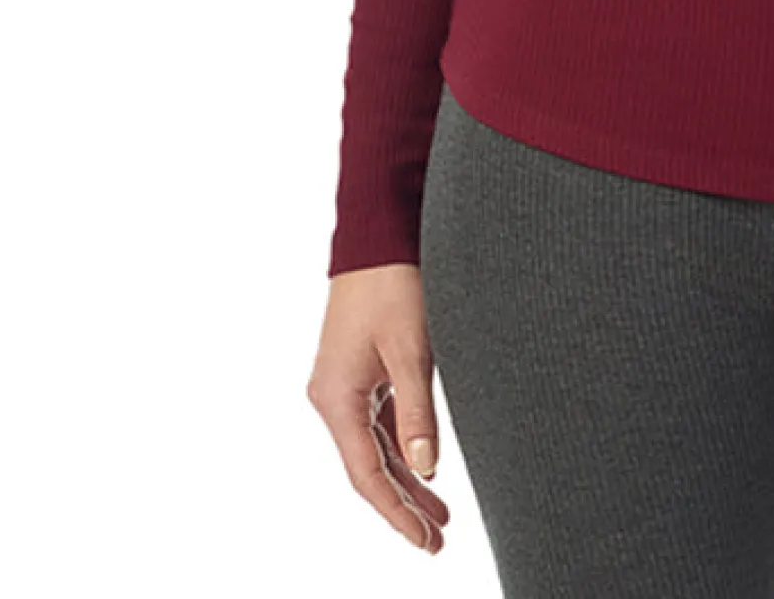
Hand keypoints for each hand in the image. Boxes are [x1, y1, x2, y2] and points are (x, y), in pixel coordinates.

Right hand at [307, 263, 452, 552]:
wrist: (378, 233)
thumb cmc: (394, 283)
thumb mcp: (411, 349)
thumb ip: (419, 411)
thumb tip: (427, 469)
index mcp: (337, 399)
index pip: (367, 475)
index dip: (396, 511)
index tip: (424, 540)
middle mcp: (334, 397)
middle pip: (369, 467)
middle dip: (402, 504)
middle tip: (437, 539)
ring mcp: (345, 384)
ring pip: (376, 446)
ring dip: (407, 477)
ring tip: (439, 514)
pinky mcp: (361, 369)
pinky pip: (380, 421)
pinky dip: (402, 445)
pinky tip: (426, 465)